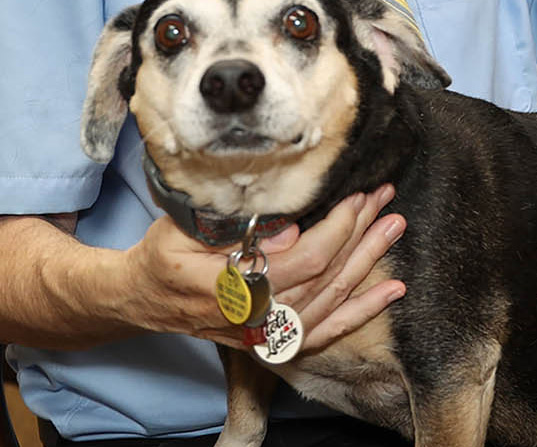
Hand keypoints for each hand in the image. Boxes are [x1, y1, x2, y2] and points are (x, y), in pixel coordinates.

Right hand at [127, 186, 405, 348]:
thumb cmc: (160, 255)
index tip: (357, 195)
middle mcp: (256, 318)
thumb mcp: (182, 230)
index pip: (303, 260)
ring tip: (394, 225)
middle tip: (385, 198)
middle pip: (326, 276)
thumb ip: (231, 230)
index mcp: (233, 288)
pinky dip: (363, 309)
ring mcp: (268, 333)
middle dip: (361, 232)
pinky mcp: (275, 339)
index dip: (337, 228)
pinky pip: (329, 328)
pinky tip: (390, 290)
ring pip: (333, 298)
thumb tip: (287, 229)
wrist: (142, 298)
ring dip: (369, 261)